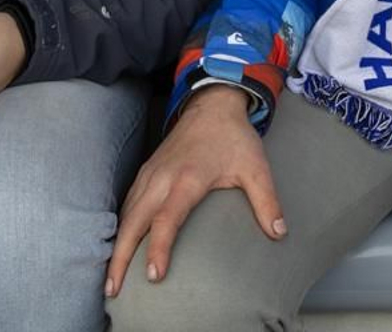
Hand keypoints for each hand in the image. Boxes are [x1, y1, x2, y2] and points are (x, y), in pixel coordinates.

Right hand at [104, 85, 284, 298]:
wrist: (213, 104)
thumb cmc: (235, 137)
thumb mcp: (256, 168)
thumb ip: (267, 201)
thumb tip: (280, 233)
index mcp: (188, 179)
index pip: (167, 219)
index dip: (159, 247)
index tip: (154, 274)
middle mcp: (163, 178)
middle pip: (134, 221)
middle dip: (121, 256)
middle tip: (113, 288)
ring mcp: (151, 174)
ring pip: (126, 214)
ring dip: (117, 245)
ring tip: (111, 277)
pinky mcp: (146, 171)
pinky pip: (127, 203)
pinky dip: (120, 226)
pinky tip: (120, 245)